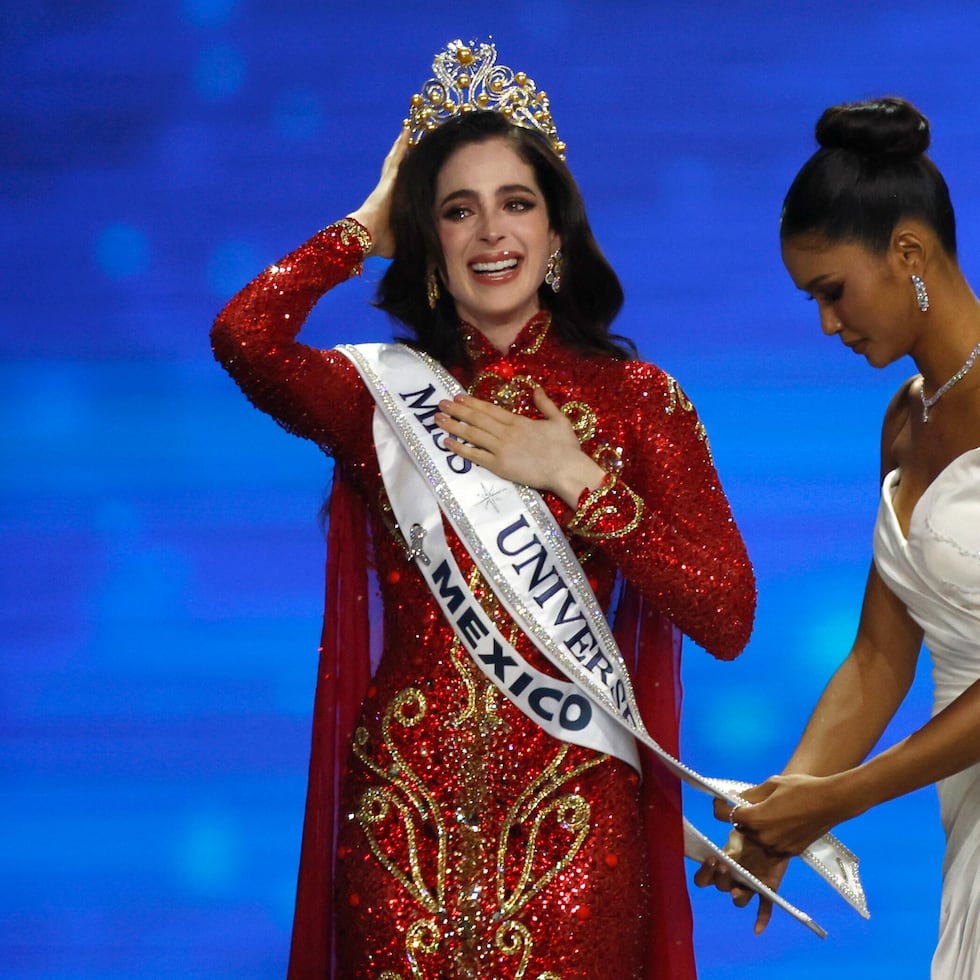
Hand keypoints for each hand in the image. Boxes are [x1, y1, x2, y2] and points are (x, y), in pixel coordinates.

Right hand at [346, 126, 409, 259]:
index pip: (403, 189)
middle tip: (413, 144)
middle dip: (404, 158)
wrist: (368, 237)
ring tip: (409, 131)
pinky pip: (396, 156)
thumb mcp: (408, 243)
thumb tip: (436, 255)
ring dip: (402, 146)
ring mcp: (388, 183)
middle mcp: (390, 191)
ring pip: (397, 160)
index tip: (415, 174)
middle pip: (399, 170)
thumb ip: (419, 243)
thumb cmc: (383, 244)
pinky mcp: (389, 178)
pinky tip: (406, 130)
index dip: (409, 181)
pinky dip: (401, 143)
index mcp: (394, 205)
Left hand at [435, 387, 604, 505]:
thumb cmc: (567, 448)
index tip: (458, 397)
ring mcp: (501, 449)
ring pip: (472, 434)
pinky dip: (460, 448)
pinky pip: (475, 456)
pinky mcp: (499, 466)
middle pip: (477, 418)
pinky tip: (447, 442)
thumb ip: (546, 404)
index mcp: (519, 421)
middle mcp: (506, 432)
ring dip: (453, 425)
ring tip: (438, 418)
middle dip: (457, 410)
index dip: (472, 402)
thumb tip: (536, 389)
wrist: (567, 470)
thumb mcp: (559, 420)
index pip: (490, 409)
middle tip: (441, 403)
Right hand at [693, 827, 789, 934]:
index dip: (704, 874)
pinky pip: (765, 908)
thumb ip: (730, 845)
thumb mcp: (737, 836)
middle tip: (724, 865)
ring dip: (738, 896)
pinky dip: (761, 919)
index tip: (711, 860)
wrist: (774, 835)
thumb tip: (723, 854)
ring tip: (736, 891)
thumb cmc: (750, 836)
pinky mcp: (767, 890)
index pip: (704, 879)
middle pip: (721, 887)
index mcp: (721, 867)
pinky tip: (757, 931)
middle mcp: (733, 881)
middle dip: (721, 877)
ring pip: (740, 900)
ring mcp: (750, 887)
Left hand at [715, 773, 851, 856]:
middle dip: (743, 817)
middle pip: (742, 829)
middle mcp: (764, 837)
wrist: (832, 802)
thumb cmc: (801, 788)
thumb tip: (732, 797)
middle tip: (750, 804)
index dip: (722, 807)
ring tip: (770, 813)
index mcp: (756, 819)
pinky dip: (771, 836)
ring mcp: (778, 848)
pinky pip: (772, 846)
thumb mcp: (771, 784)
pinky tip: (781, 823)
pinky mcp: (790, 852)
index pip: (728, 816)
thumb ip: (749, 794)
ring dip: (757, 828)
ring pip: (756, 839)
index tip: (721, 800)